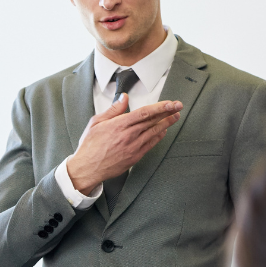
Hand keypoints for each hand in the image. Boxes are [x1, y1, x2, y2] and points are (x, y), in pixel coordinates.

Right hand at [65, 94, 182, 194]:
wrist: (87, 168)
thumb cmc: (90, 146)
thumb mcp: (96, 122)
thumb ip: (112, 110)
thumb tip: (123, 98)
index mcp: (118, 125)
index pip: (144, 113)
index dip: (159, 107)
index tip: (170, 103)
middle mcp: (128, 135)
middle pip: (153, 121)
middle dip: (168, 112)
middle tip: (178, 106)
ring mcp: (133, 147)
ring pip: (154, 132)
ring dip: (167, 123)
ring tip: (175, 116)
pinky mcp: (135, 156)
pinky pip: (151, 144)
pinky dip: (159, 136)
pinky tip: (164, 130)